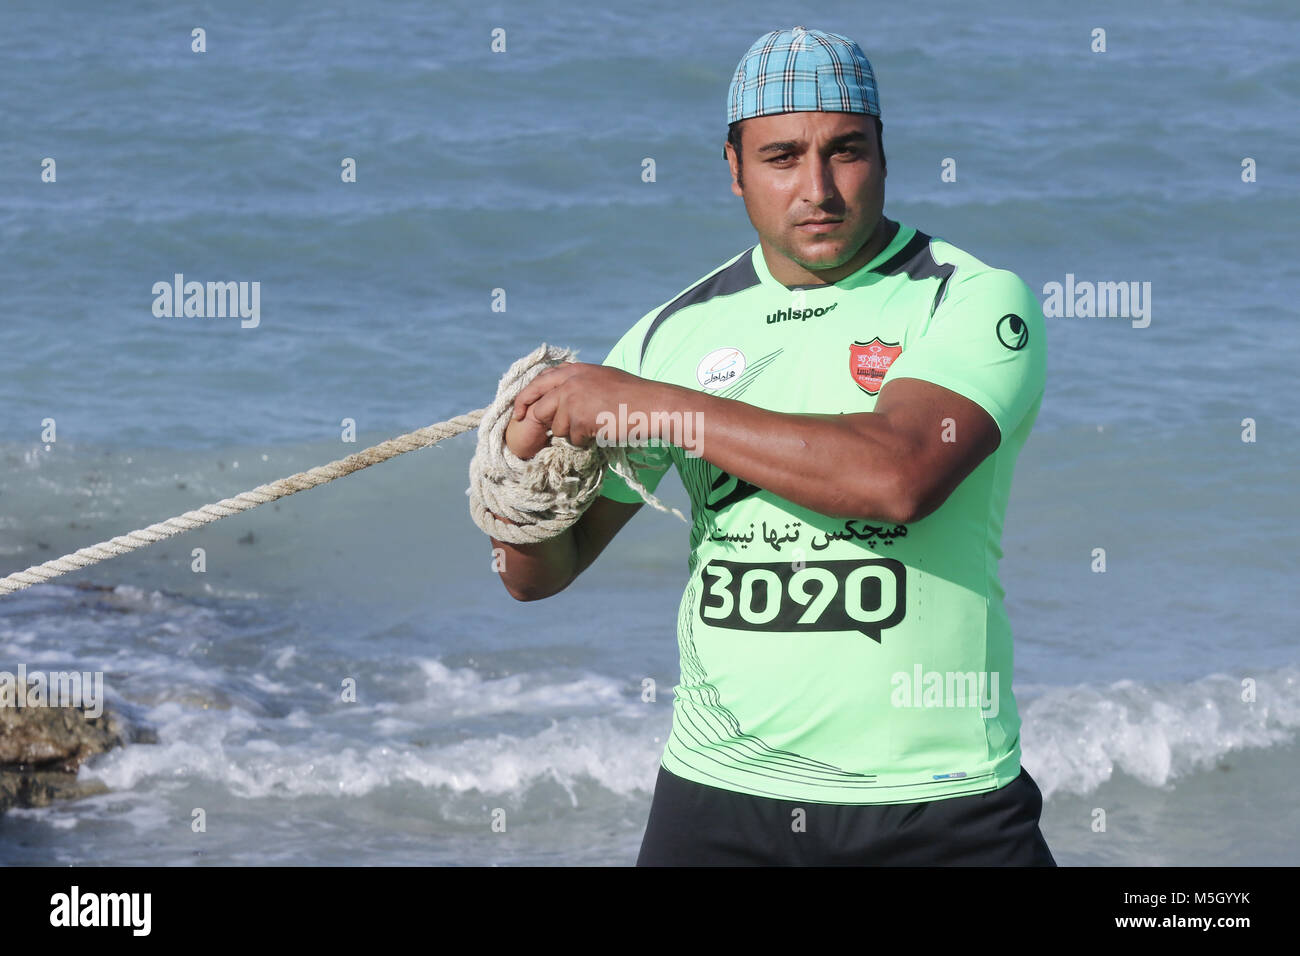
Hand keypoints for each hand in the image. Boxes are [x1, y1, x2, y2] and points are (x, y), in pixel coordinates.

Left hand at [505, 363, 652, 458]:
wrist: (651, 405)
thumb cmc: (632, 395)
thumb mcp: (601, 378)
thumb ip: (577, 383)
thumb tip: (556, 398)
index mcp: (573, 370)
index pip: (538, 382)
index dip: (525, 399)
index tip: (519, 413)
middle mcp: (569, 382)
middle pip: (539, 408)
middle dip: (540, 424)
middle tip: (539, 437)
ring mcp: (572, 400)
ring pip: (557, 427)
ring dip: (573, 432)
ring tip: (596, 425)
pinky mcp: (579, 419)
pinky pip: (573, 438)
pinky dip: (586, 440)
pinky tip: (602, 430)